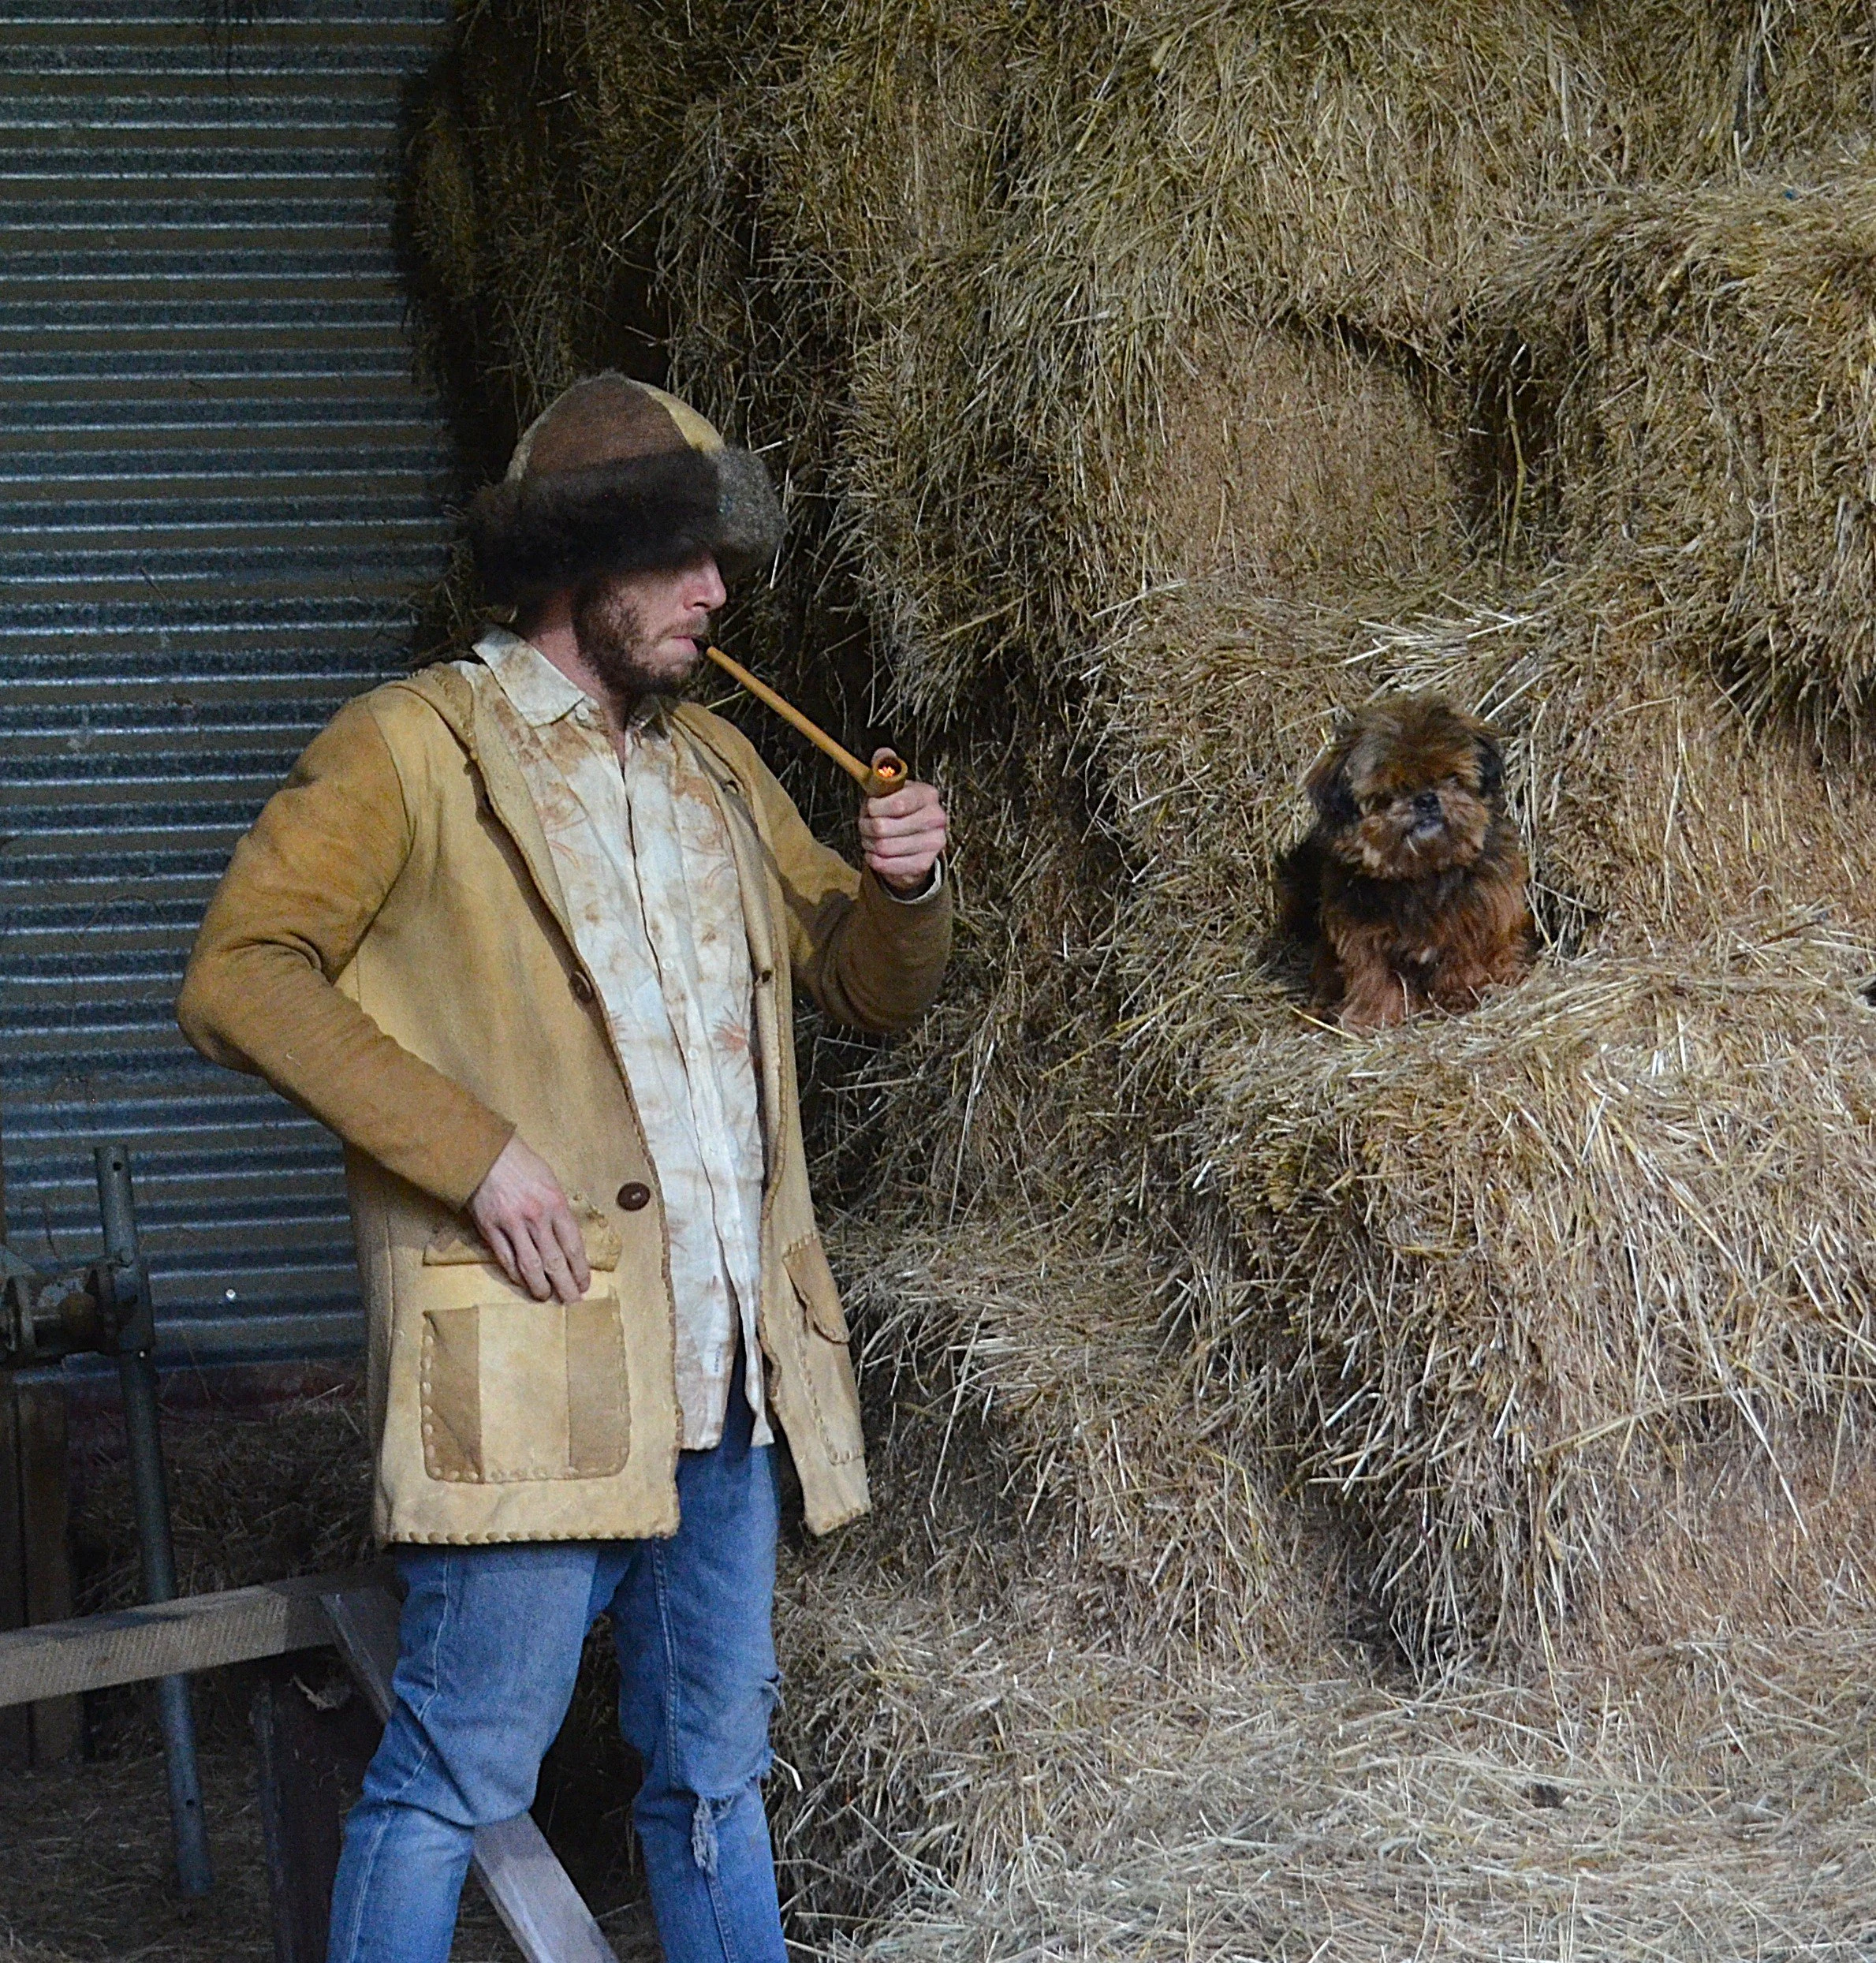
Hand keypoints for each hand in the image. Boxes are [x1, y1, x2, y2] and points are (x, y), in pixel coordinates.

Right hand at [467, 1135, 590, 1303]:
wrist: (486, 1153)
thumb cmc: (522, 1164)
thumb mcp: (550, 1181)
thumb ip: (558, 1210)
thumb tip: (567, 1238)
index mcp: (555, 1204)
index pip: (573, 1245)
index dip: (580, 1269)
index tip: (584, 1284)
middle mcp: (536, 1217)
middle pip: (554, 1261)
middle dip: (566, 1286)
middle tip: (572, 1302)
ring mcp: (511, 1225)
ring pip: (530, 1266)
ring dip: (540, 1286)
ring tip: (546, 1297)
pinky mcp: (490, 1228)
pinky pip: (505, 1258)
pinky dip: (515, 1274)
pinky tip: (522, 1282)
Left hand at [859, 752, 946, 892]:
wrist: (915, 842)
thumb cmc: (898, 810)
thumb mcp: (891, 786)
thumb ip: (884, 766)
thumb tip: (883, 754)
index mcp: (927, 795)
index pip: (898, 803)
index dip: (875, 808)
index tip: (870, 808)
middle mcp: (936, 818)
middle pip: (885, 828)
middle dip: (866, 827)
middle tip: (865, 825)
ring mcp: (934, 842)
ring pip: (883, 847)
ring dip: (869, 844)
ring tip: (870, 839)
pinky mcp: (925, 863)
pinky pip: (888, 864)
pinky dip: (875, 860)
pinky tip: (876, 853)